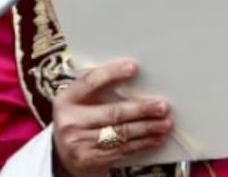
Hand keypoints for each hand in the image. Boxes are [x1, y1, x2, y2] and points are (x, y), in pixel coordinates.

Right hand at [52, 59, 172, 176]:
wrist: (63, 156)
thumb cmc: (77, 121)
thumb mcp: (78, 103)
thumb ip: (97, 90)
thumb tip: (133, 79)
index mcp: (66, 100)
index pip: (90, 82)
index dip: (111, 73)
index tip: (132, 67)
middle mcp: (71, 121)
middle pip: (112, 112)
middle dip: (141, 109)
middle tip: (162, 105)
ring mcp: (80, 143)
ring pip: (122, 133)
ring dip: (147, 128)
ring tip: (165, 122)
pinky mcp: (92, 160)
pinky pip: (123, 149)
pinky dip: (143, 143)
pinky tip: (155, 138)